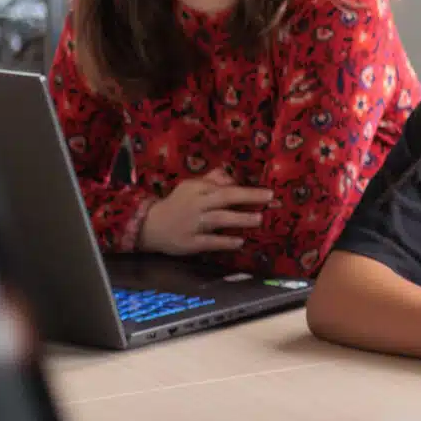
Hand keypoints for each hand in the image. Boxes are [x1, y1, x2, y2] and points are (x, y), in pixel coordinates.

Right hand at [139, 169, 272, 256]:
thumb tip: (232, 177)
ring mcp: (192, 224)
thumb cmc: (177, 204)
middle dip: (247, 197)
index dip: (245, 189)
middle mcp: (195, 204)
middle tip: (269, 199)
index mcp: (197, 189)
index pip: (223, 187)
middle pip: (223, 198)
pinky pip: (209, 242)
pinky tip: (240, 242)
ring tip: (259, 219)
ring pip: (218, 219)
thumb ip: (212, 180)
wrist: (150, 226)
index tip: (268, 191)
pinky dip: (224, 242)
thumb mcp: (191, 187)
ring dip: (239, 219)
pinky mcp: (189, 243)